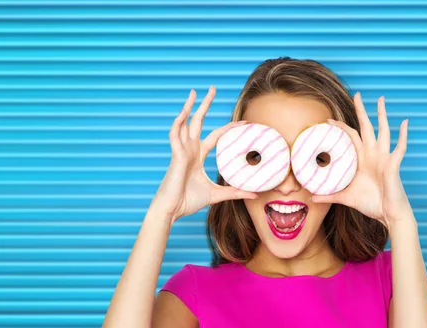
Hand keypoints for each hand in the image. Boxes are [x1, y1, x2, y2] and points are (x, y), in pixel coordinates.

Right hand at [150, 86, 257, 222]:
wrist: (172, 210)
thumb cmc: (188, 201)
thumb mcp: (217, 194)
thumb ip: (235, 192)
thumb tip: (254, 195)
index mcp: (197, 155)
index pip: (216, 135)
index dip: (229, 127)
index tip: (243, 121)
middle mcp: (189, 149)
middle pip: (198, 121)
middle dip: (205, 104)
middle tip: (213, 88)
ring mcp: (181, 150)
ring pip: (185, 123)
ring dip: (189, 107)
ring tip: (195, 92)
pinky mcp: (175, 156)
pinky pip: (175, 135)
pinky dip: (178, 122)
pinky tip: (184, 112)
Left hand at [312, 92, 413, 229]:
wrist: (389, 215)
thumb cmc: (371, 204)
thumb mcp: (346, 197)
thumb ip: (330, 195)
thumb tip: (312, 198)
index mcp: (363, 159)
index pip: (351, 137)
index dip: (342, 127)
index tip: (329, 120)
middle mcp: (373, 155)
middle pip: (367, 127)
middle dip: (362, 111)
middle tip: (358, 94)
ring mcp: (384, 158)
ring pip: (383, 131)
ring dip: (382, 116)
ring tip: (381, 100)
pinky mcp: (393, 164)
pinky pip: (399, 147)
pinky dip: (403, 135)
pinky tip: (404, 122)